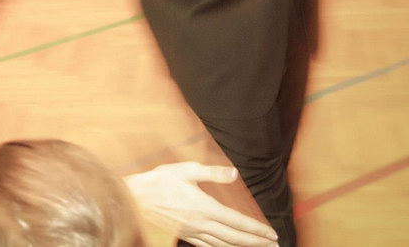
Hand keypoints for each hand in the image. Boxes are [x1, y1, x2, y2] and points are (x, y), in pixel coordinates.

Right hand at [124, 162, 278, 246]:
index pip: (238, 222)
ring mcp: (192, 232)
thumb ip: (212, 172)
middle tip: (273, 245)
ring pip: (223, 245)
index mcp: (205, 208)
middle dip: (256, 243)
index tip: (272, 233)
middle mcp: (202, 224)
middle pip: (235, 238)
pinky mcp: (184, 234)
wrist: (135, 198)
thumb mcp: (186, 170)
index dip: (257, 230)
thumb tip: (234, 173)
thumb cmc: (159, 181)